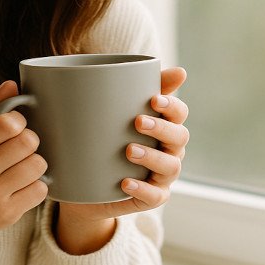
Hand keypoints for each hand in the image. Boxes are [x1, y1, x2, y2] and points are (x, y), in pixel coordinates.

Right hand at [0, 81, 47, 263]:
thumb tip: (12, 85)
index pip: (5, 123)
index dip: (19, 120)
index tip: (16, 125)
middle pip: (27, 142)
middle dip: (30, 140)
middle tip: (22, 146)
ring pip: (38, 165)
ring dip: (36, 162)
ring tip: (24, 165)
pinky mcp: (8, 214)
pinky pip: (41, 190)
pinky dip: (37, 185)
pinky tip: (24, 185)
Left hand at [55, 67, 189, 252]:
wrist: (84, 183)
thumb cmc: (105, 139)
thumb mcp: (113, 113)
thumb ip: (130, 89)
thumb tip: (152, 67)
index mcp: (164, 126)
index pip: (179, 113)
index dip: (172, 106)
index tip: (153, 99)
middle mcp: (169, 150)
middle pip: (180, 138)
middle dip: (162, 129)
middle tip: (138, 121)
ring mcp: (162, 176)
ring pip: (171, 167)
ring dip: (152, 157)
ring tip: (129, 150)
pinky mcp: (152, 198)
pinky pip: (155, 196)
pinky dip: (142, 189)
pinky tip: (125, 183)